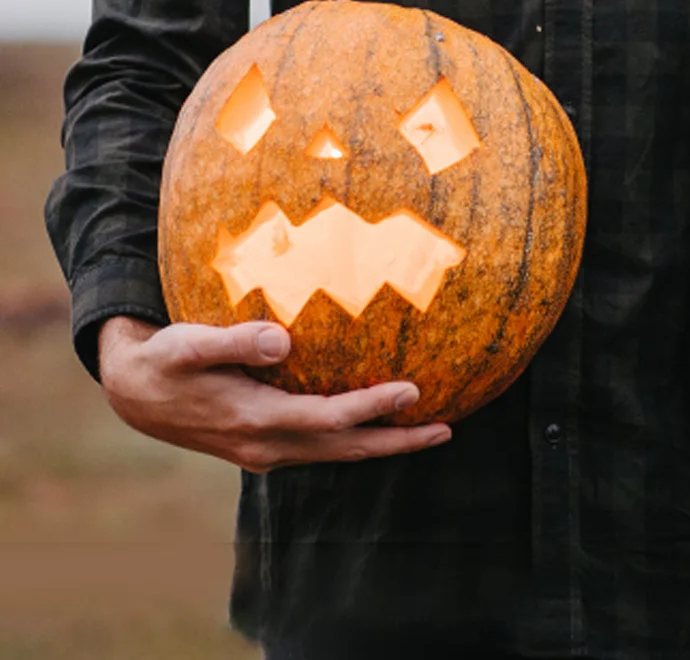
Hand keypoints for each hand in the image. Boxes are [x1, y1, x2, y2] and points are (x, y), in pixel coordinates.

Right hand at [97, 316, 451, 472]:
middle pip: (345, 449)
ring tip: (431, 430)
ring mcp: (267, 450)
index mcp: (255, 419)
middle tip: (447, 430)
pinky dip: (357, 440)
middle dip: (397, 441)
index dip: (371, 407)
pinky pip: (323, 447)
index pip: (328, 418)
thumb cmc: (168, 359)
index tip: (413, 390)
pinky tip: (381, 425)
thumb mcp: (191, 344)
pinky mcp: (266, 444)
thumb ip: (236, 341)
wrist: (136, 394)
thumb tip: (282, 342)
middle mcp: (267, 444)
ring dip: (384, 444)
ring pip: (337, 453)